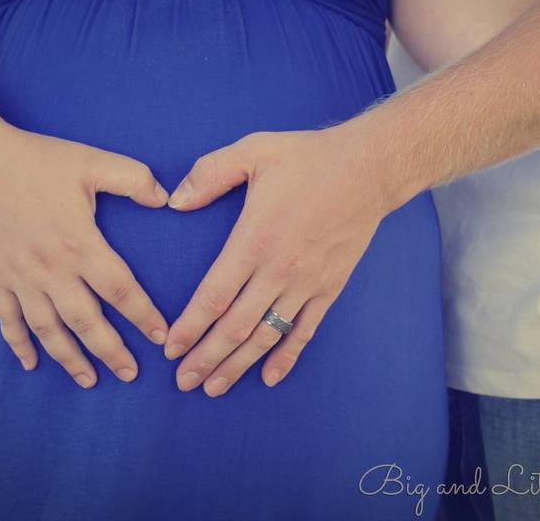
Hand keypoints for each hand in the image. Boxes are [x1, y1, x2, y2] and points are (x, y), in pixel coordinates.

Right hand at [0, 125, 170, 387]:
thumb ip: (134, 179)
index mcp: (80, 245)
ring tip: (90, 380)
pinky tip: (31, 364)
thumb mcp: (93, 162)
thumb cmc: (39, 161)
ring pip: (48, 330)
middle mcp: (51, 271)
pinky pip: (8, 320)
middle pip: (86, 322)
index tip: (162, 338)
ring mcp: (21, 279)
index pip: (120, 291)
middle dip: (111, 352)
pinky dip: (18, 344)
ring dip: (69, 358)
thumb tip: (166, 199)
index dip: (144, 316)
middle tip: (131, 374)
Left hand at [162, 127, 390, 396]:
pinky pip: (304, 331)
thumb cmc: (309, 158)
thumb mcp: (253, 151)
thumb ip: (210, 174)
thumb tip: (176, 201)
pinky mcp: (329, 289)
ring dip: (238, 366)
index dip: (190, 327)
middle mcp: (278, 271)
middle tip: (184, 382)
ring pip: (266, 336)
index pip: (213, 297)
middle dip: (206, 358)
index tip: (170, 348)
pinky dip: (286, 357)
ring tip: (215, 388)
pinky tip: (270, 378)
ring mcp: (306, 284)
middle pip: (235, 327)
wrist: (369, 170)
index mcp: (254, 241)